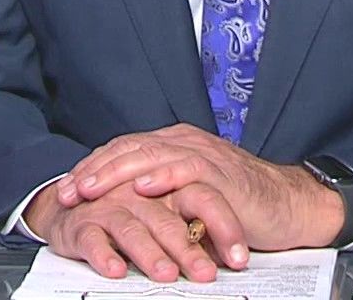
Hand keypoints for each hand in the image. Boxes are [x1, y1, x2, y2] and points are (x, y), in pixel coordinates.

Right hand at [24, 175, 241, 281]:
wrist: (72, 204)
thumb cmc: (127, 211)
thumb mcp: (167, 215)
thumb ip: (195, 231)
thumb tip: (232, 257)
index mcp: (166, 187)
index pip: (201, 199)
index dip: (223, 227)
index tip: (239, 258)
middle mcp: (138, 194)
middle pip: (167, 218)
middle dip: (188, 249)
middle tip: (206, 274)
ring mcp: (109, 206)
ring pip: (131, 228)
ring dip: (149, 252)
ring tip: (166, 274)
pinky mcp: (82, 224)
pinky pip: (92, 238)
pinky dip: (104, 254)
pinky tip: (116, 269)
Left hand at [54, 124, 342, 253]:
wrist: (287, 206)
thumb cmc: (236, 205)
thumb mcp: (188, 198)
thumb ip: (160, 195)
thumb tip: (119, 210)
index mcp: (172, 145)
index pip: (122, 149)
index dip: (92, 167)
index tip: (65, 189)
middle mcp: (183, 143)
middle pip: (128, 149)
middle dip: (94, 171)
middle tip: (67, 191)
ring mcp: (202, 154)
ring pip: (150, 155)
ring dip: (116, 173)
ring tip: (90, 189)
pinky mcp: (221, 173)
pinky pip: (187, 169)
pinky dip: (163, 176)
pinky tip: (143, 187)